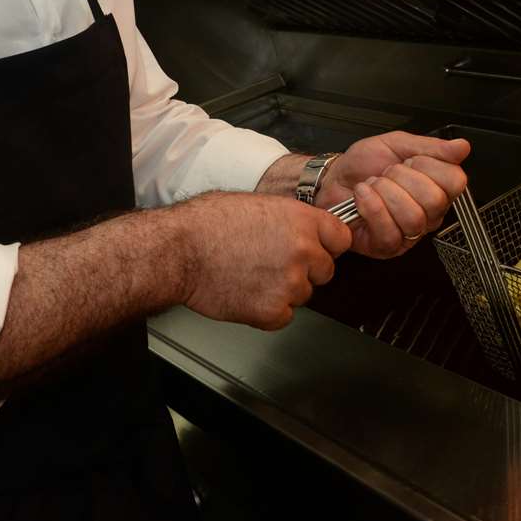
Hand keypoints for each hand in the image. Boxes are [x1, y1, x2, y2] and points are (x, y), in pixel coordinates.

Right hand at [177, 192, 351, 330]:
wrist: (179, 250)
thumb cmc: (207, 223)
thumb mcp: (259, 204)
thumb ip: (290, 220)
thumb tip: (304, 230)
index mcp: (302, 220)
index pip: (341, 239)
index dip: (326, 245)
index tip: (316, 248)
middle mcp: (303, 251)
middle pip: (325, 270)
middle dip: (305, 270)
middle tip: (272, 264)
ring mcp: (290, 283)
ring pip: (303, 295)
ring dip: (284, 291)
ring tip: (251, 276)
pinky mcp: (273, 311)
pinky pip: (283, 316)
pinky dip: (267, 311)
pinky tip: (246, 293)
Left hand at [320, 133, 469, 258]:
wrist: (332, 179)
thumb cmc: (362, 164)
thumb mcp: (397, 144)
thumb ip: (431, 146)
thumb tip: (461, 147)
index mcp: (436, 187)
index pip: (456, 181)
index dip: (429, 166)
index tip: (409, 160)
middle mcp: (428, 214)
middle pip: (434, 200)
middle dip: (402, 178)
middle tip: (387, 174)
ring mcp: (409, 233)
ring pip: (413, 217)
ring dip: (384, 193)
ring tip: (374, 187)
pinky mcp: (388, 247)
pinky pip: (389, 230)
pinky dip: (370, 206)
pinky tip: (363, 197)